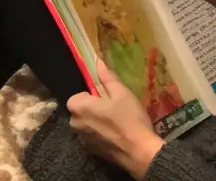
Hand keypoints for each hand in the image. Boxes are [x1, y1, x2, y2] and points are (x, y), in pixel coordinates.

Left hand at [67, 61, 163, 178]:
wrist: (140, 153)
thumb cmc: (130, 119)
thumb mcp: (121, 93)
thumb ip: (107, 77)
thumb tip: (97, 62)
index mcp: (79, 107)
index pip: (75, 96)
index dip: (89, 95)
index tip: (104, 97)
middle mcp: (75, 124)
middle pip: (79, 111)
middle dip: (91, 108)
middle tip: (112, 108)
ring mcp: (83, 140)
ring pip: (85, 124)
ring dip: (95, 121)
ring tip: (115, 122)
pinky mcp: (91, 152)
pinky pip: (91, 137)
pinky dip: (100, 134)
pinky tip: (115, 134)